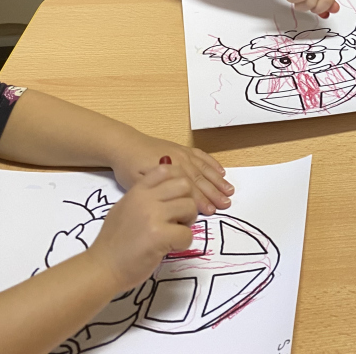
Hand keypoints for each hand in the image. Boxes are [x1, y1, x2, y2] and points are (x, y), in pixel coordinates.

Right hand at [87, 165, 196, 292]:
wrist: (102, 268)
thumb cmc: (113, 241)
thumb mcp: (125, 208)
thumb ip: (144, 196)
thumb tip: (168, 185)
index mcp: (137, 191)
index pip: (166, 170)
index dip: (178, 182)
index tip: (176, 198)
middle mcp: (145, 199)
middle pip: (184, 185)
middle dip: (187, 201)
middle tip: (179, 218)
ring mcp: (152, 216)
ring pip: (190, 207)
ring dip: (188, 222)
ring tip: (174, 233)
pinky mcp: (160, 236)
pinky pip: (187, 233)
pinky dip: (183, 242)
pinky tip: (170, 247)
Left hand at [110, 134, 233, 214]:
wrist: (125, 144)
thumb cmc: (129, 167)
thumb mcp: (137, 183)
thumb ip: (156, 192)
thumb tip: (172, 205)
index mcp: (170, 170)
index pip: (189, 188)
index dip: (201, 200)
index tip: (211, 211)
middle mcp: (180, 161)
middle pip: (200, 179)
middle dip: (215, 192)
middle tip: (227, 203)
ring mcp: (183, 153)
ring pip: (204, 168)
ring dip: (218, 180)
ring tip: (229, 190)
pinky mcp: (183, 149)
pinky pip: (202, 156)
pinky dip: (213, 164)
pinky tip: (221, 171)